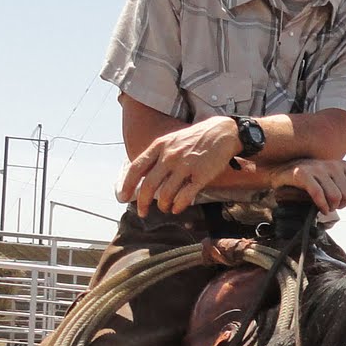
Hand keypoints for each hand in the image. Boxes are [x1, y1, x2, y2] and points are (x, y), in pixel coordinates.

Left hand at [119, 117, 239, 215]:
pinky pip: (185, 196)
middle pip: (149, 184)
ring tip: (165, 209)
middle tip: (142, 212)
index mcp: (159, 146)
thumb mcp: (171, 140)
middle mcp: (170, 156)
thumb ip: (157, 156)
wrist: (222, 133)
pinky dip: (179, 206)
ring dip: (163, 205)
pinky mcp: (201, 175)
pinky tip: (177, 209)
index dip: (127, 185)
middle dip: (143, 202)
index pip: (136, 168)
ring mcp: (186, 166)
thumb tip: (143, 175)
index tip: (123, 198)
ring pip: (166, 193)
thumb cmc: (196, 138)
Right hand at [265, 157, 345, 215]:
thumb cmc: (312, 181)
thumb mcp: (334, 186)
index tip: (341, 203)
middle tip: (330, 205)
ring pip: (335, 196)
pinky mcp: (302, 173)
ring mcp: (317, 168)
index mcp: (343, 166)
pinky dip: (321, 205)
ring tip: (324, 206)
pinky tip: (319, 208)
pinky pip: (318, 194)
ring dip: (330, 207)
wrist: (283, 172)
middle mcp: (332, 164)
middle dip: (340, 205)